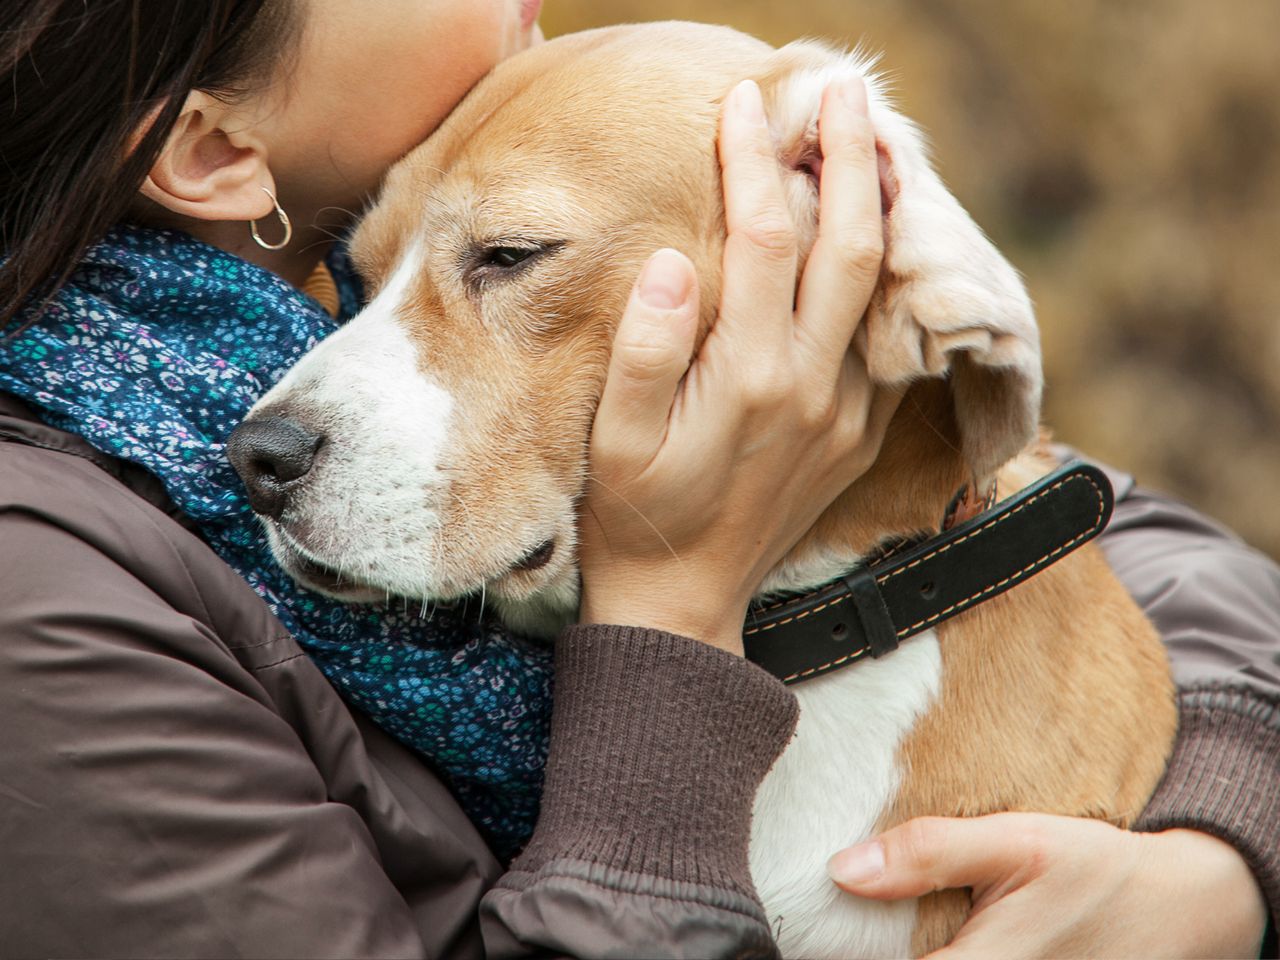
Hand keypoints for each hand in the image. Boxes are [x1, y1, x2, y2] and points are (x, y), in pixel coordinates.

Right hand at [577, 75, 898, 652]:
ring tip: (877, 141)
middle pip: (850, 244)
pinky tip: (877, 237)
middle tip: (842, 88)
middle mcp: (813, 388)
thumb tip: (672, 261)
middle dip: (848, 156)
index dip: (754, 161)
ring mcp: (847, 413)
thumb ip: (646, 349)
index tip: (743, 103)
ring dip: (883, 206)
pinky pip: (887, 338)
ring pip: (882, 287)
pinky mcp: (860, 434)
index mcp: (750, 377)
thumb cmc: (636, 517)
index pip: (764, 238)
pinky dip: (887, 276)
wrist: (686, 603)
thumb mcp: (615, 440)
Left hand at [827, 813, 1268, 958]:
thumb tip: (842, 869)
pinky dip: (938, 954)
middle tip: (844, 919)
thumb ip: (930, 853)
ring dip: (903, 951)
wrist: (1181, 908)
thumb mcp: (1016, 842)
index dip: (841, 949)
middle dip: (870, 947)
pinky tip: (931, 936)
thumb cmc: (1095, 871)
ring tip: (876, 926)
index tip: (812, 926)